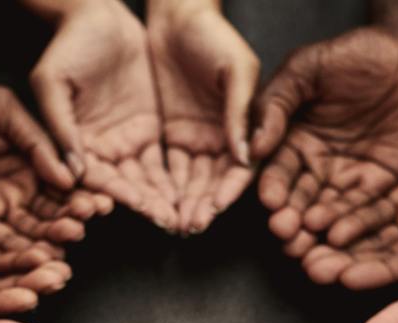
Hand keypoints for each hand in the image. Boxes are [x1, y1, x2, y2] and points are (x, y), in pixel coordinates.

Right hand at [30, 0, 178, 228]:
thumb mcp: (52, 83)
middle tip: (173, 223)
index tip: (141, 207)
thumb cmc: (68, 45)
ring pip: (149, 180)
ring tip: (188, 215)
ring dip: (168, 199)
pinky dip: (180, 178)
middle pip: (127, 186)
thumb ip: (61, 127)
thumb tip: (72, 173)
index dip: (118, 194)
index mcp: (77, 144)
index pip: (97, 178)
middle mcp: (103, 150)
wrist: (99, 14)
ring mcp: (128, 142)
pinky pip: (167, 161)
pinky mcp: (150, 131)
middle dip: (150, 206)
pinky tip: (196, 192)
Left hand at [147, 1, 257, 233]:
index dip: (229, 190)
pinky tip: (152, 204)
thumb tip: (245, 156)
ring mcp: (193, 140)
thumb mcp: (235, 69)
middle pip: (213, 182)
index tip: (217, 208)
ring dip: (182, 204)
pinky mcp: (168, 136)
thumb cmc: (213, 35)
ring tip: (172, 223)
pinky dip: (160, 187)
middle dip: (202, 206)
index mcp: (244, 126)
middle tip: (190, 226)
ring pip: (189, 181)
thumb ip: (239, 111)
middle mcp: (219, 139)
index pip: (240, 168)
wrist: (176, 14)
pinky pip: (164, 168)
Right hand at [252, 26, 397, 260]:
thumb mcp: (311, 67)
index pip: (277, 170)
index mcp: (292, 138)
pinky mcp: (377, 188)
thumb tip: (255, 146)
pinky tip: (338, 240)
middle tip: (286, 234)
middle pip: (297, 200)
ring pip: (324, 214)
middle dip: (290, 219)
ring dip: (314, 234)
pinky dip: (348, 228)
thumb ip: (279, 102)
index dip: (273, 187)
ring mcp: (345, 179)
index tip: (270, 202)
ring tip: (307, 248)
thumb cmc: (361, 52)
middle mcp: (314, 164)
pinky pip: (360, 213)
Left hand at [299, 84, 397, 289]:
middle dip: (344, 262)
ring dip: (328, 239)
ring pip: (360, 229)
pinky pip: (353, 197)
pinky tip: (304, 212)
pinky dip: (331, 206)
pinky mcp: (386, 184)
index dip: (380, 272)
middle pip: (378, 253)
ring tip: (297, 243)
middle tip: (311, 268)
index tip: (347, 278)